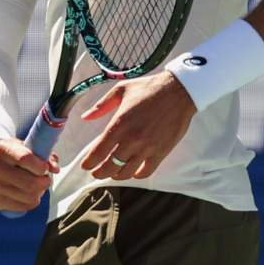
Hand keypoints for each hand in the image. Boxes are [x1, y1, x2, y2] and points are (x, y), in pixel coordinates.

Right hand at [0, 138, 60, 211]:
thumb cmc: (4, 154)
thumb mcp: (20, 146)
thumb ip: (41, 153)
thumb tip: (54, 168)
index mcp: (1, 149)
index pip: (25, 159)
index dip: (40, 166)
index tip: (44, 168)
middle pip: (29, 183)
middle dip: (43, 183)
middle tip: (44, 179)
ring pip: (28, 197)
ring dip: (38, 194)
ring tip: (36, 187)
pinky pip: (20, 207)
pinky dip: (29, 202)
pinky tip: (27, 194)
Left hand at [79, 71, 196, 180]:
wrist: (178, 92)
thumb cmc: (148, 88)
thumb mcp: (120, 90)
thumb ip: (101, 105)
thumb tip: (86, 117)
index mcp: (119, 124)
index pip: (99, 151)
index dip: (89, 162)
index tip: (85, 165)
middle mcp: (132, 139)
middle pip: (110, 166)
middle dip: (100, 172)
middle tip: (95, 172)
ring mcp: (147, 148)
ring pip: (127, 172)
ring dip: (116, 175)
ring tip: (112, 173)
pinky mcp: (161, 152)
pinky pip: (146, 171)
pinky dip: (136, 175)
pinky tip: (132, 171)